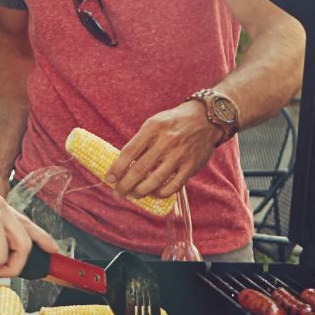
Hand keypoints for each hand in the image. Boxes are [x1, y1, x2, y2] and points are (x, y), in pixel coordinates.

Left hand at [106, 101, 220, 200]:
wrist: (205, 119)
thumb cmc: (174, 122)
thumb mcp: (154, 123)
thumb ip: (140, 142)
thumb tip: (122, 165)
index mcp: (152, 128)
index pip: (129, 152)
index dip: (117, 168)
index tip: (109, 179)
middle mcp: (165, 141)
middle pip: (139, 169)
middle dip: (125, 185)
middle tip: (118, 193)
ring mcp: (179, 155)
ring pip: (155, 180)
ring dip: (140, 192)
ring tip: (133, 195)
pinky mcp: (191, 166)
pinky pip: (173, 186)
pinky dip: (161, 193)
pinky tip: (154, 193)